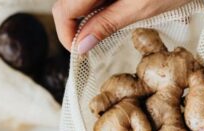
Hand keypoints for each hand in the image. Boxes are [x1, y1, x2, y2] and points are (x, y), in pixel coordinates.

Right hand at [52, 0, 190, 53]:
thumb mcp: (139, 7)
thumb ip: (106, 24)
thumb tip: (81, 45)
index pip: (64, 10)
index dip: (66, 35)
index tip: (79, 53)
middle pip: (65, 4)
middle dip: (71, 28)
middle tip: (86, 48)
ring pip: (75, 0)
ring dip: (81, 19)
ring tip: (98, 35)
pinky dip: (92, 9)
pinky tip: (105, 18)